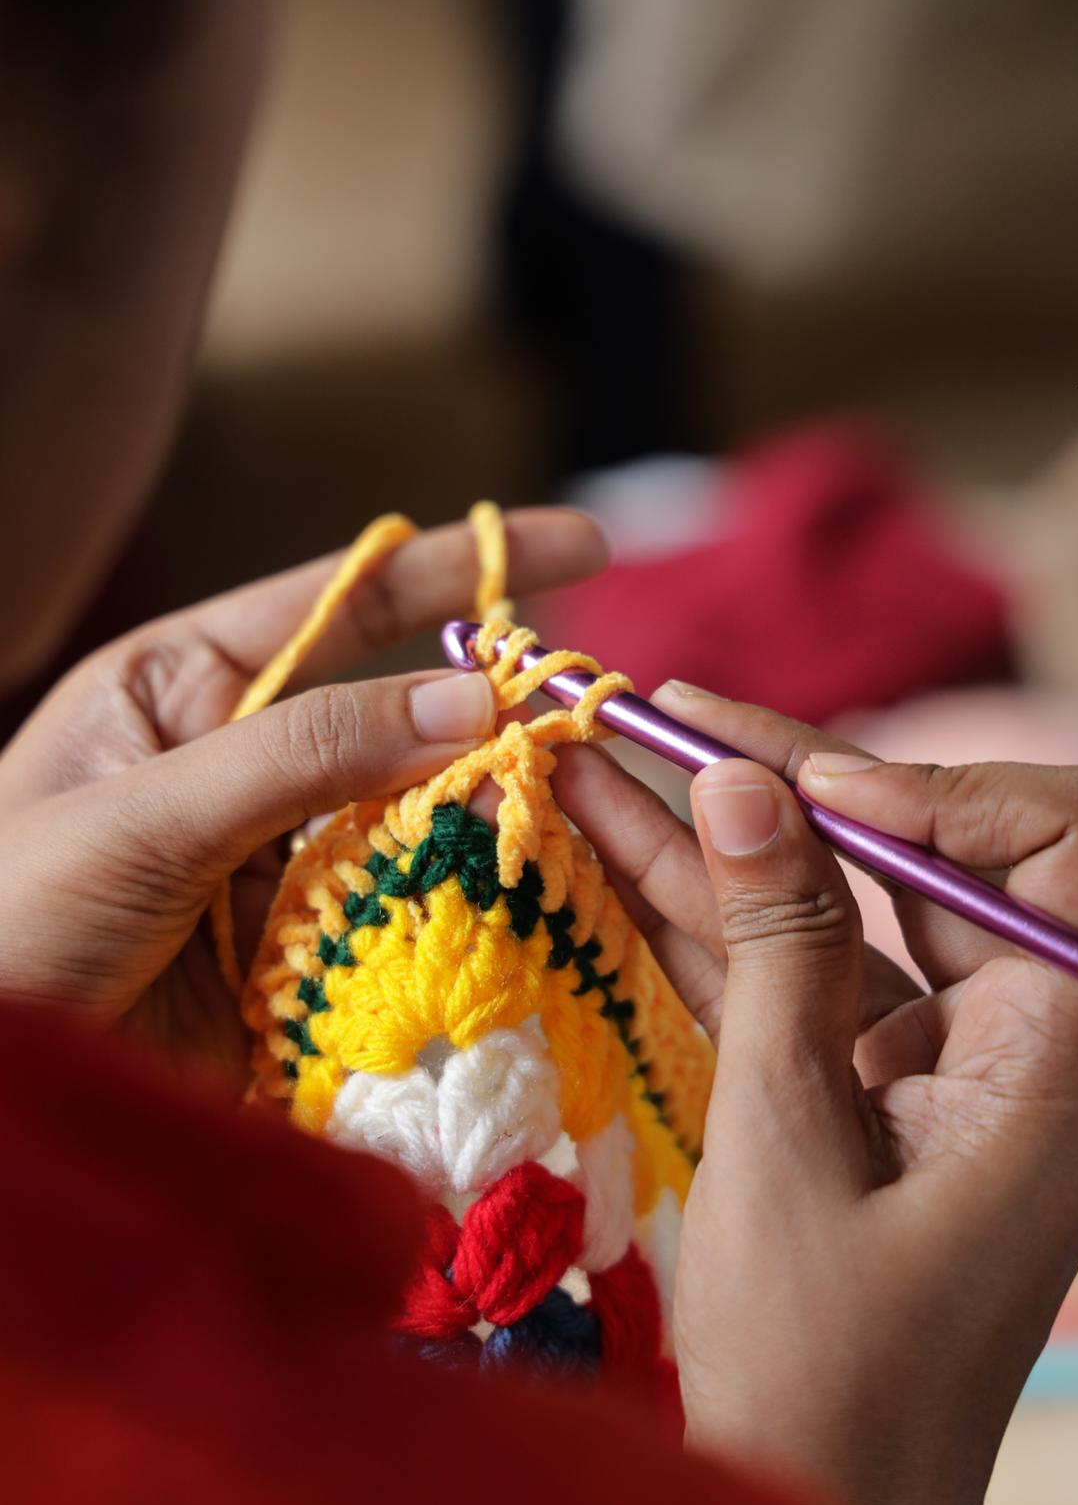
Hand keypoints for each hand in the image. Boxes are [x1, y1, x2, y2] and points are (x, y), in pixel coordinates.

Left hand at [0, 509, 604, 1081]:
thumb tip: (471, 703)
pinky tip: (512, 914)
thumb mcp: (146, 817)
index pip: (344, 604)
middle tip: (592, 724)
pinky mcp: (294, 961)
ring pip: (415, 824)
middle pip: (399, 719)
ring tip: (562, 826)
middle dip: (496, 719)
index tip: (579, 543)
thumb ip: (305, 753)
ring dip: (486, 826)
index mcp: (183, 689)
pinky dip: (457, 917)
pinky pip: (399, 921)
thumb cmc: (3, 921)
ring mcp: (272, 866)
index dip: (462, 569)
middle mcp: (239, 766)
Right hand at [554, 688, 1077, 1504]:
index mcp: (1059, 1050)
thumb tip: (743, 778)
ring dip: (717, 842)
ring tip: (592, 757)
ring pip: (839, 906)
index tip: (801, 794)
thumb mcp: (783, 1136)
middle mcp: (1018, 1038)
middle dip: (785, 780)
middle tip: (655, 712)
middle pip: (924, 851)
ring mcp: (936, 1064)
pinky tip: (612, 850)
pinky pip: (795, 976)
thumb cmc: (821, 1366)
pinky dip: (709, 923)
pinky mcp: (863, 1091)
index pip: (1061, 834)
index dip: (938, 787)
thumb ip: (774, 945)